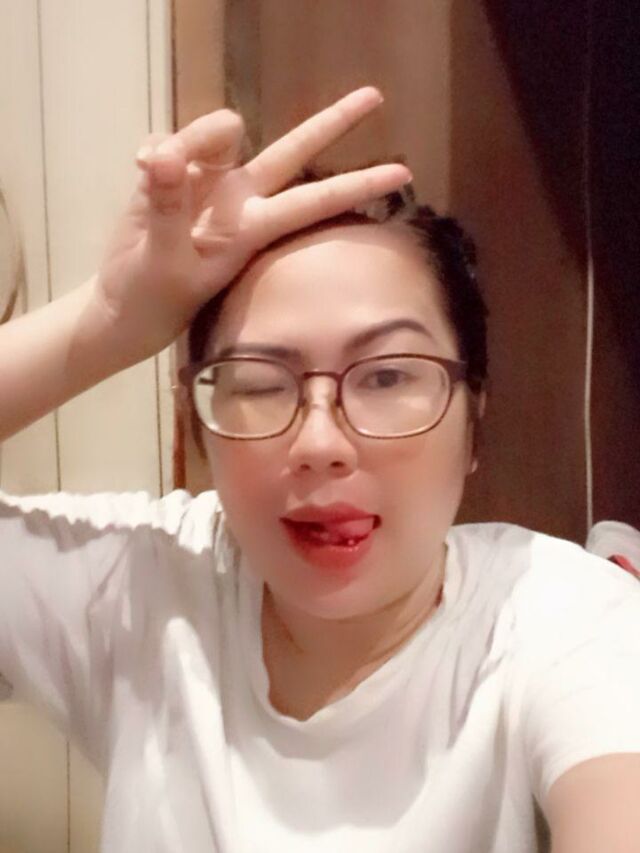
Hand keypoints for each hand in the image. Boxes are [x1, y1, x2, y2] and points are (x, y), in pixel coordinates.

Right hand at [94, 86, 411, 360]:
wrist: (124, 306)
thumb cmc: (154, 298)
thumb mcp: (163, 260)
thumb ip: (167, 206)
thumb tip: (167, 155)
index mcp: (251, 226)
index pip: (314, 200)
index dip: (357, 184)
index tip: (404, 174)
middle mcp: (239, 198)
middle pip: (293, 150)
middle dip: (332, 123)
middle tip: (375, 96)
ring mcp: (208, 184)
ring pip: (220, 132)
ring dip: (193, 137)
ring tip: (151, 170)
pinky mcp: (174, 174)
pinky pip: (171, 140)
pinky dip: (156, 148)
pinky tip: (141, 167)